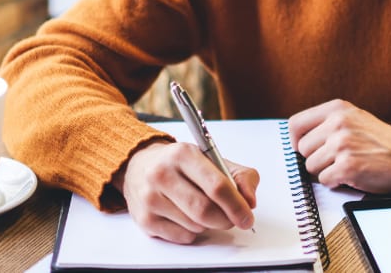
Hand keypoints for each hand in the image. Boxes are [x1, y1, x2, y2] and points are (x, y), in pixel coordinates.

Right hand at [116, 141, 258, 243]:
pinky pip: (182, 237)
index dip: (237, 205)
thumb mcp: (212, 159)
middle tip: (232, 218)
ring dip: (208, 224)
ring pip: (195, 226)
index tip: (247, 216)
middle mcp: (162, 174)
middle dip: (225, 219)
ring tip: (203, 209)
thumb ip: (240, 176)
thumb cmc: (181, 164)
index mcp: (183, 154)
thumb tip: (250, 201)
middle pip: (205, 210)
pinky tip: (187, 216)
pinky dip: (193, 232)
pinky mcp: (145, 220)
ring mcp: (150, 198)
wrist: (140, 165)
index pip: (217, 186)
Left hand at [288, 99, 390, 193]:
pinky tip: (351, 175)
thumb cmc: (380, 141)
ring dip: (325, 171)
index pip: (295, 124)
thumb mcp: (353, 118)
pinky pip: (324, 180)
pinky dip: (335, 182)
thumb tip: (297, 140)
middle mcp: (338, 123)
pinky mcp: (348, 166)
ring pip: (310, 166)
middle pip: (302, 149)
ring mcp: (342, 144)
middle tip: (335, 159)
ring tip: (346, 165)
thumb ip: (327, 123)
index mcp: (337, 108)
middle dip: (315, 158)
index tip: (304, 149)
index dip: (295, 141)